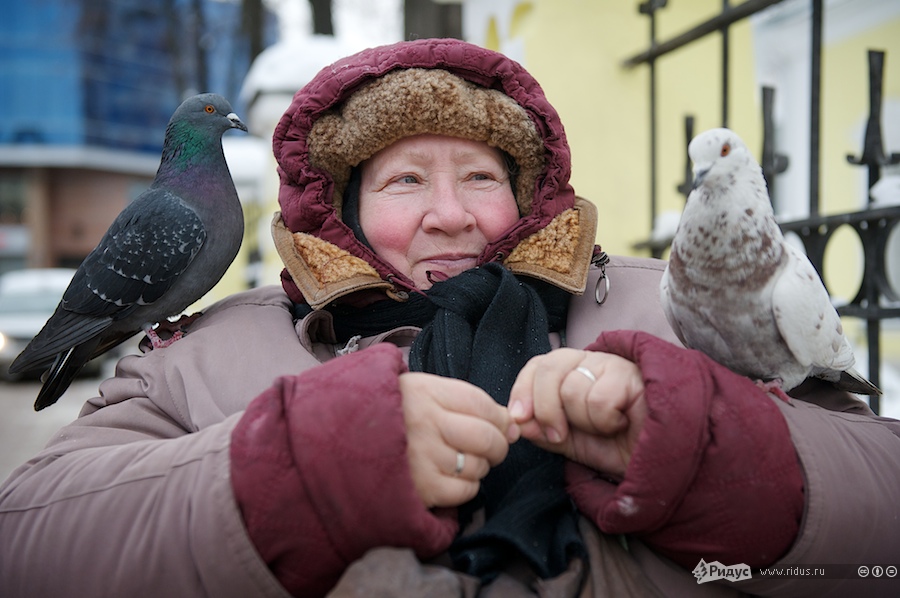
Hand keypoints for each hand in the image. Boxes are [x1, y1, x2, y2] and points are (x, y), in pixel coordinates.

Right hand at [400, 372, 519, 507]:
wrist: (337, 442)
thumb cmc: (387, 416)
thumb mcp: (419, 393)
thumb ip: (465, 402)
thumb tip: (513, 425)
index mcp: (424, 391)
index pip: (481, 403)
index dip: (499, 417)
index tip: (500, 425)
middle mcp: (424, 422)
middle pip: (487, 437)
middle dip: (497, 446)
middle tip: (489, 449)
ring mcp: (422, 457)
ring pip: (478, 466)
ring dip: (477, 467)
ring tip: (456, 461)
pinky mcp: (421, 488)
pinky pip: (465, 490)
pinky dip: (466, 488)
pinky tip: (448, 478)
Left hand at [508, 348, 645, 478]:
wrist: (660, 461)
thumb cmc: (620, 446)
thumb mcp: (572, 443)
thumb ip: (543, 430)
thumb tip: (517, 420)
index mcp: (573, 372)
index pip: (538, 365)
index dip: (522, 389)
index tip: (518, 418)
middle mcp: (590, 361)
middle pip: (548, 368)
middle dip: (544, 407)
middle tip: (557, 435)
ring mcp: (611, 364)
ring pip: (571, 388)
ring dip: (584, 421)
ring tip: (608, 427)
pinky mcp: (631, 374)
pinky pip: (597, 399)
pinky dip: (606, 421)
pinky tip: (623, 423)